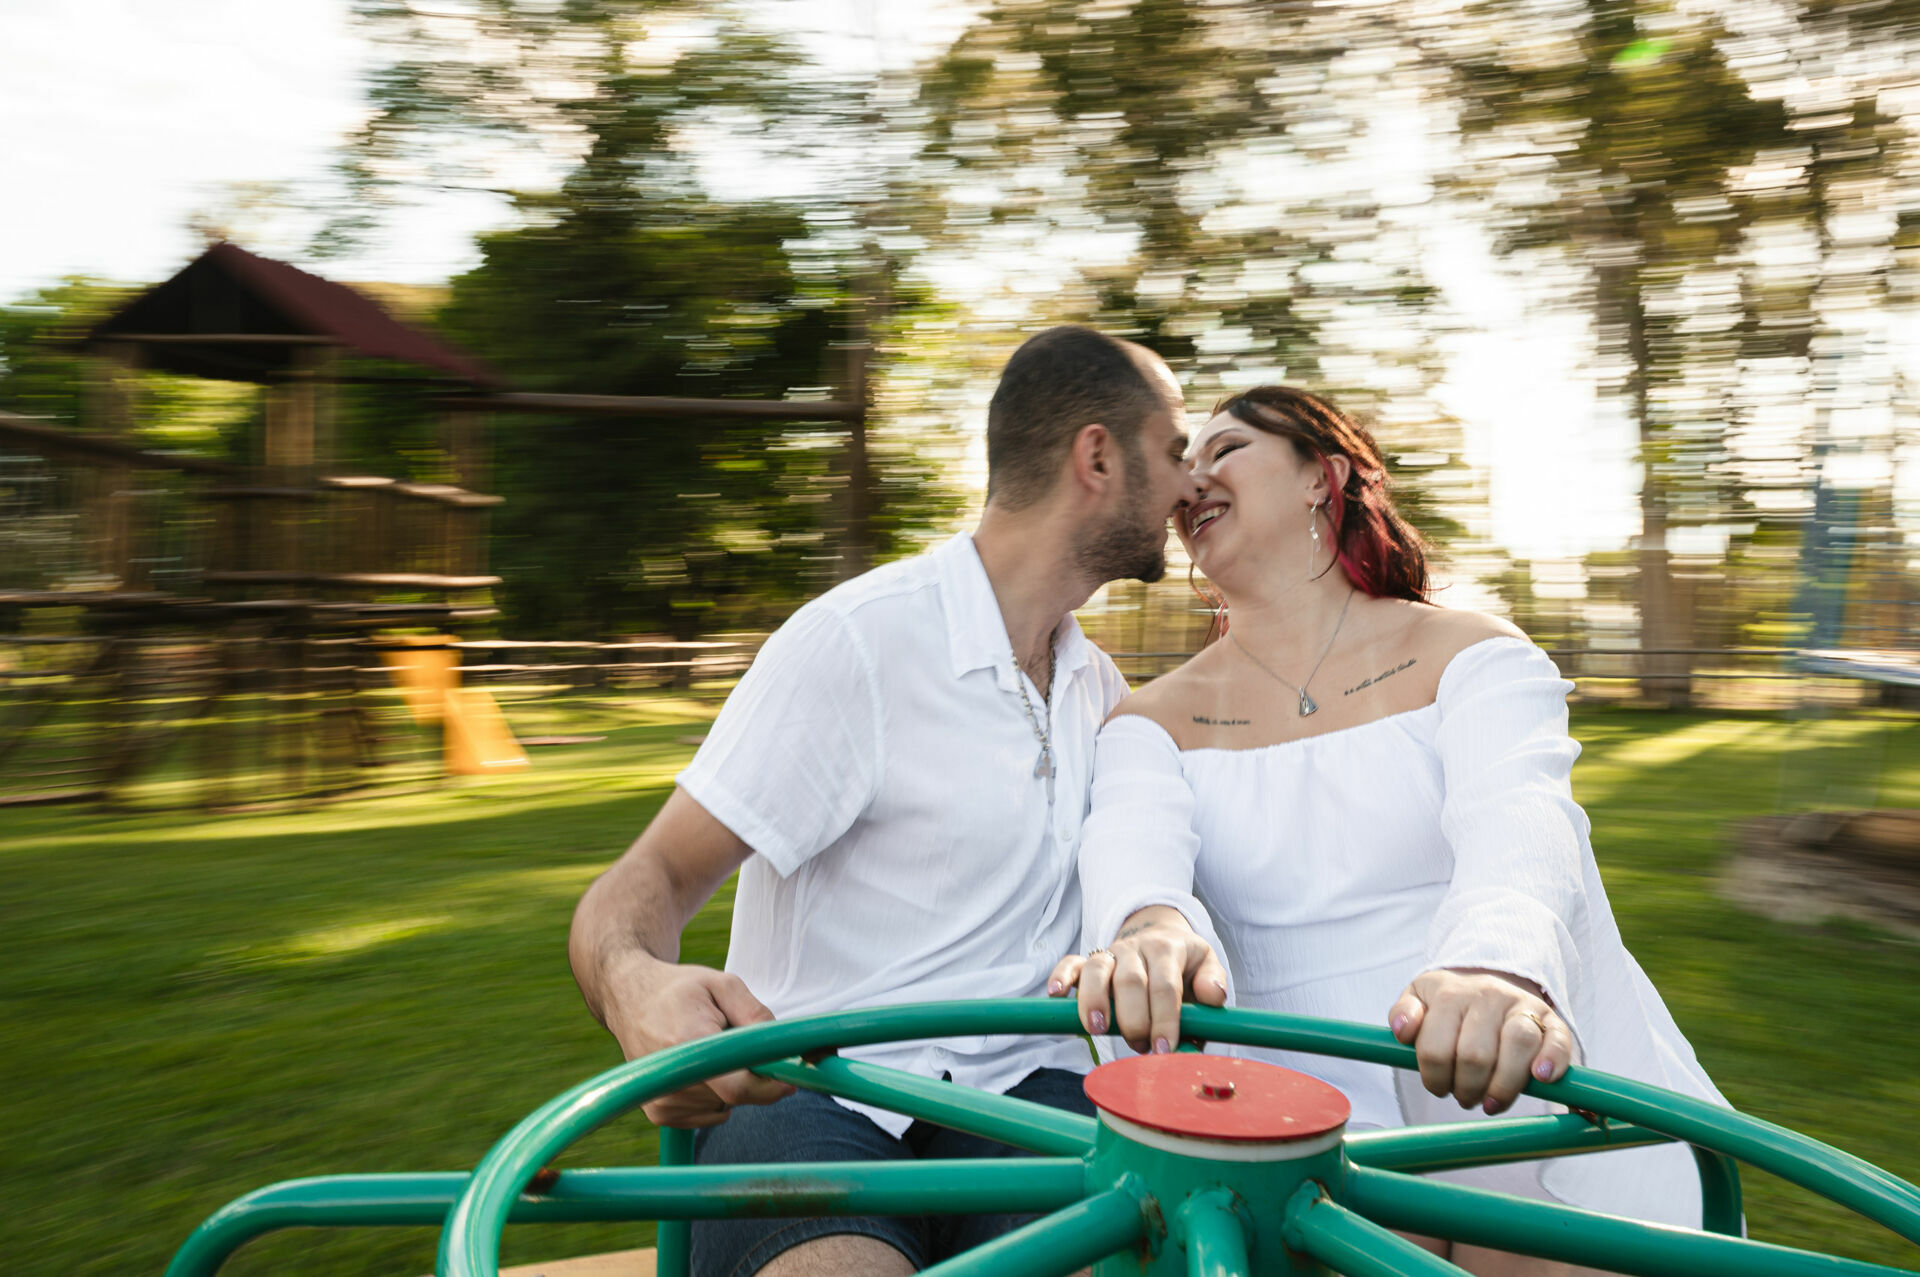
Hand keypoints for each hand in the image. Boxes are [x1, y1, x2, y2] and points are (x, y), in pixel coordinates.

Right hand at [601, 953, 795, 1128]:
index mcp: (687, 1040)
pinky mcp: (658, 1113)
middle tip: (732, 1042)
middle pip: (735, 1095)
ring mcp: (661, 1099)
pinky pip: (710, 1114)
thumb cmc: (682, 990)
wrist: (630, 998)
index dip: (770, 1086)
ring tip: (704, 1050)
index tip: (789, 1078)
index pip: (738, 1086)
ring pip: (725, 1106)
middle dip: (749, 1074)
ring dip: (728, 1083)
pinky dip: (714, 1095)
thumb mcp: (723, 985)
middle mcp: (669, 1076)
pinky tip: (696, 1069)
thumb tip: (784, 1050)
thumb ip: (756, 1014)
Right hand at [1048, 907, 1228, 1055]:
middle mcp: (1136, 947)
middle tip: (1139, 1046)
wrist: (1159, 935)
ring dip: (1095, 1001)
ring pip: (1097, 970)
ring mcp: (1111, 952)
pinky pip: (1071, 963)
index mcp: (1168, 949)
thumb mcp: (1206, 965)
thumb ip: (1212, 982)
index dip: (1165, 1018)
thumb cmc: (1184, 963)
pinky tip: (1056, 994)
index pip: (1165, 985)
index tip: (1164, 1049)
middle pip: (1130, 980)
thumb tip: (1213, 998)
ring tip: (1098, 1029)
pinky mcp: (1090, 959)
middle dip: (1133, 1018)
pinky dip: (1062, 976)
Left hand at [1387, 968, 1575, 1114]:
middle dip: (1467, 1089)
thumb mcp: (1418, 998)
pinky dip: (1553, 1060)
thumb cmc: (1449, 1000)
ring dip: (1504, 1086)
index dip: (1434, 1079)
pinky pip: (1557, 1039)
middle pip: (1476, 1055)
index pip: (1436, 1048)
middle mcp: (1488, 995)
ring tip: (1492, 1103)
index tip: (1439, 1088)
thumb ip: (1404, 1013)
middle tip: (1465, 1098)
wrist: (1489, 976)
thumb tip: (1402, 1031)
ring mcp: (1522, 1005)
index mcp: (1450, 994)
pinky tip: (1540, 1078)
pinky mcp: (1550, 1018)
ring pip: (1517, 1045)